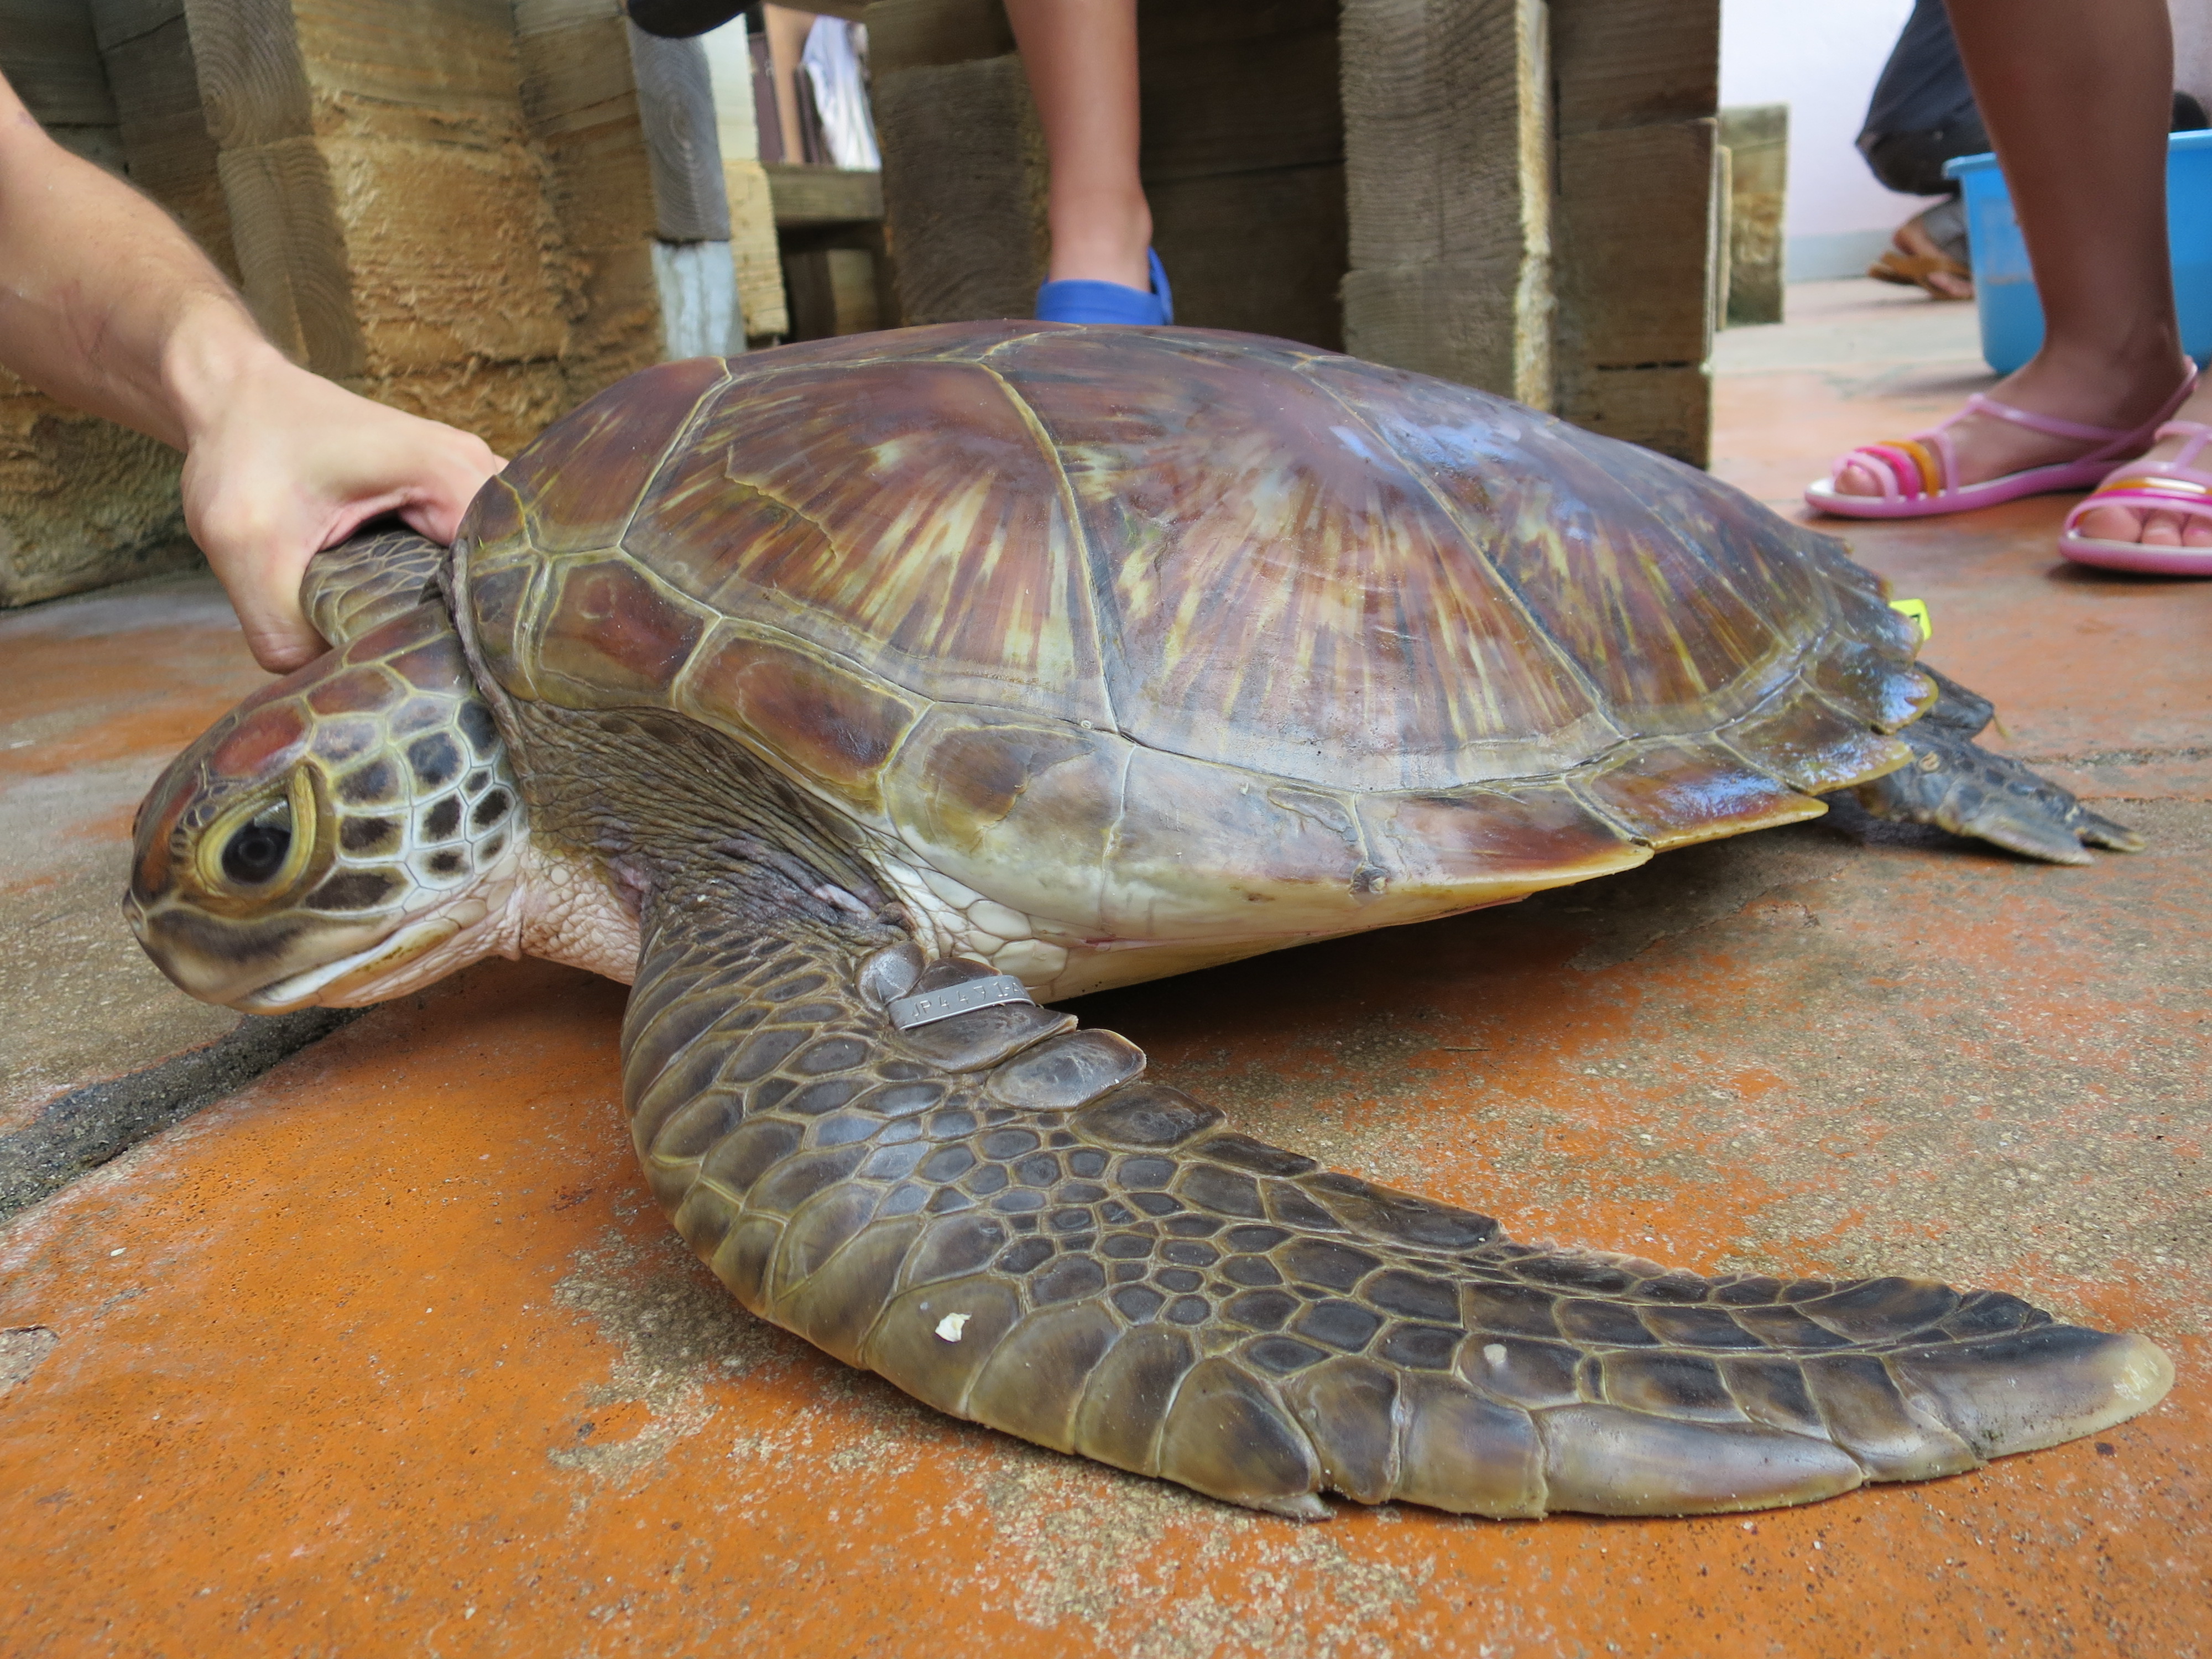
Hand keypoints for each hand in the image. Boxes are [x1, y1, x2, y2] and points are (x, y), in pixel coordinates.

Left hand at [174, 325, 504, 672]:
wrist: (230, 396)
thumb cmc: (243, 450)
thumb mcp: (246, 547)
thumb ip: (285, 631)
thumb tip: (334, 689)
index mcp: (450, 474)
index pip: (504, 573)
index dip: (482, 635)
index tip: (448, 678)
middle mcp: (481, 475)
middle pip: (510, 575)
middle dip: (478, 632)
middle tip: (438, 681)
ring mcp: (472, 486)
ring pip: (495, 570)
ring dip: (464, 614)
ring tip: (432, 659)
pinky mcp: (452, 501)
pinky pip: (473, 559)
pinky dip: (450, 595)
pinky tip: (419, 627)